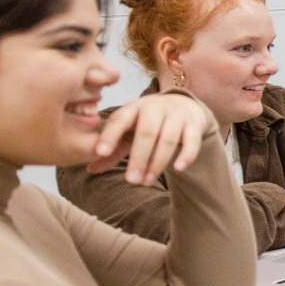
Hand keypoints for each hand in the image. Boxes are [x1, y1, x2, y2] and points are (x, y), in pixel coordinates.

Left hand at [89, 93, 211, 184]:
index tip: (100, 152)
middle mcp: (155, 107)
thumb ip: (113, 149)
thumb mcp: (129, 131)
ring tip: (147, 181)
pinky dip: (186, 154)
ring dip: (157, 162)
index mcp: (133, 108)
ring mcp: (176, 114)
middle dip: (138, 158)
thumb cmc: (149, 122)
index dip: (109, 135)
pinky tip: (179, 168)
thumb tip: (90, 169)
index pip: (119, 120)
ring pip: (167, 138)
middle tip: (131, 181)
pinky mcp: (194, 123)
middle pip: (146, 132)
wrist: (183, 104)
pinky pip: (192, 140)